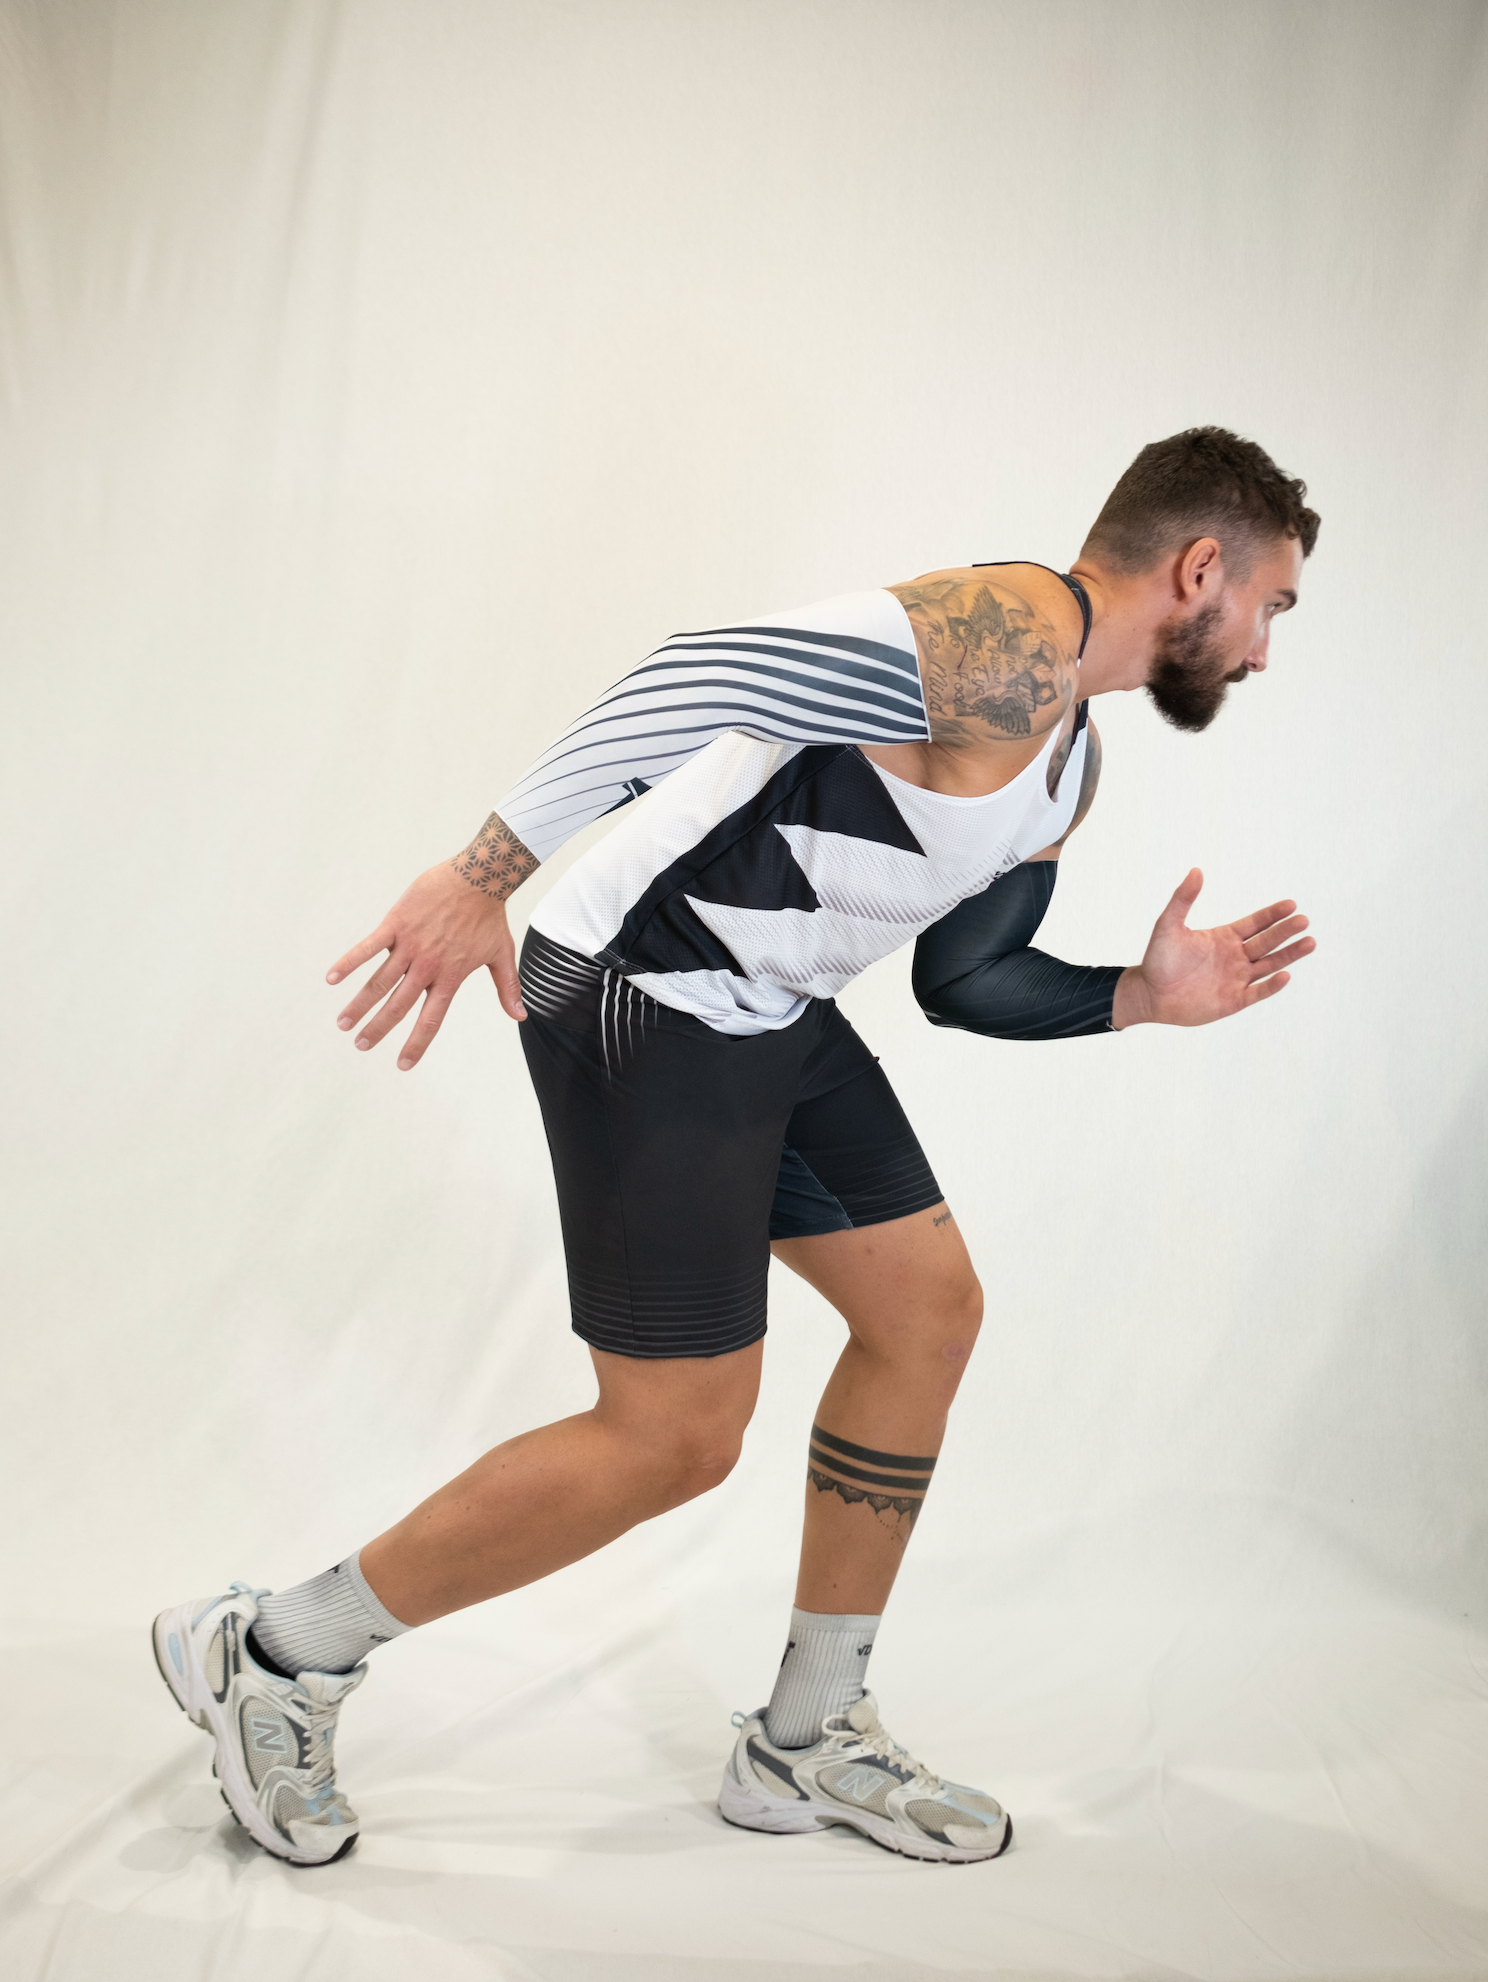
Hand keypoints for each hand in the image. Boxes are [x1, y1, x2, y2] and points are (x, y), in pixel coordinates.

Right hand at [328, 861, 526, 1069]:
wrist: (477, 878)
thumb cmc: (489, 916)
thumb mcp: (502, 954)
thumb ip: (508, 988)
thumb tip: (520, 1015)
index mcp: (450, 977)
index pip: (430, 1019)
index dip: (416, 1044)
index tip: (402, 1064)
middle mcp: (428, 966)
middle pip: (398, 1005)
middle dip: (378, 1029)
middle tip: (360, 1046)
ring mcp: (410, 945)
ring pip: (379, 981)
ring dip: (359, 1004)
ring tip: (343, 1023)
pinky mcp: (396, 924)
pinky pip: (368, 947)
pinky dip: (349, 962)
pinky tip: (331, 978)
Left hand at [1112, 868, 1313, 1029]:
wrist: (1149, 994)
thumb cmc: (1158, 959)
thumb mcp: (1168, 925)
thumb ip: (1183, 899)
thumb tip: (1196, 870)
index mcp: (1225, 938)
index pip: (1256, 924)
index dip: (1273, 915)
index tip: (1292, 904)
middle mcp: (1235, 957)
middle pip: (1267, 942)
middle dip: (1286, 932)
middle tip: (1304, 920)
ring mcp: (1236, 979)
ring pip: (1269, 965)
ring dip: (1289, 955)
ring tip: (1310, 942)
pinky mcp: (1233, 1001)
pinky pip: (1257, 992)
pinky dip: (1271, 985)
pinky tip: (1285, 975)